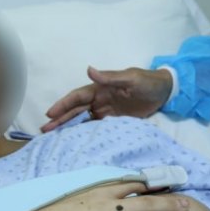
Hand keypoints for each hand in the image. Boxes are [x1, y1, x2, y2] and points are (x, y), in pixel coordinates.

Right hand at [13, 182, 193, 210]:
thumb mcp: (75, 198)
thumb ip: (91, 197)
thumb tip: (97, 197)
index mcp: (102, 192)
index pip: (133, 185)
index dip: (151, 185)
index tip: (166, 184)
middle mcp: (111, 208)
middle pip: (148, 204)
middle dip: (169, 204)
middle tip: (187, 205)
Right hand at [41, 66, 172, 131]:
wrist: (165, 91)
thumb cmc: (148, 81)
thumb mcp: (130, 78)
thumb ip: (110, 77)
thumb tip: (88, 70)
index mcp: (101, 88)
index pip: (77, 97)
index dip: (63, 104)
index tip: (49, 113)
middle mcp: (100, 99)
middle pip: (76, 110)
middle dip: (60, 119)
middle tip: (44, 130)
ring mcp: (106, 110)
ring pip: (82, 119)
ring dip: (68, 127)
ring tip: (53, 136)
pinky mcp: (114, 120)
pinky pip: (95, 126)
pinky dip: (84, 133)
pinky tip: (75, 140)